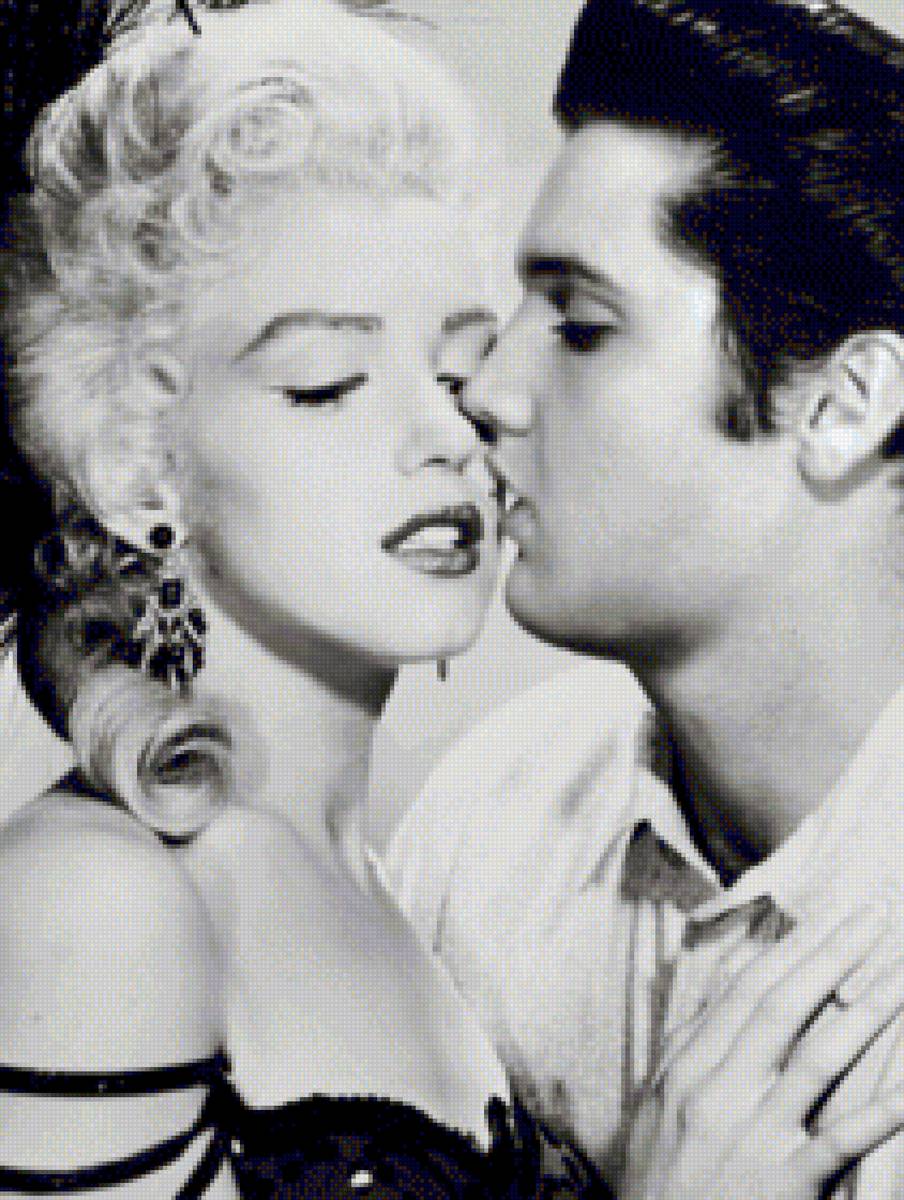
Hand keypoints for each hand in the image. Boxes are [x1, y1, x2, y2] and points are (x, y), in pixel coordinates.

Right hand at [624, 904, 903, 1199]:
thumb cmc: (664, 1176)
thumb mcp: (663, 1099)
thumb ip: (698, 1034)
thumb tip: (733, 969)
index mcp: (691, 1066)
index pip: (749, 989)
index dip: (795, 947)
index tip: (834, 914)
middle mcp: (719, 1090)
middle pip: (784, 1006)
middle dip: (834, 956)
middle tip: (876, 917)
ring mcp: (753, 1137)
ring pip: (817, 1058)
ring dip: (866, 1012)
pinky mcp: (783, 1186)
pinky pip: (840, 1140)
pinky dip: (880, 1112)